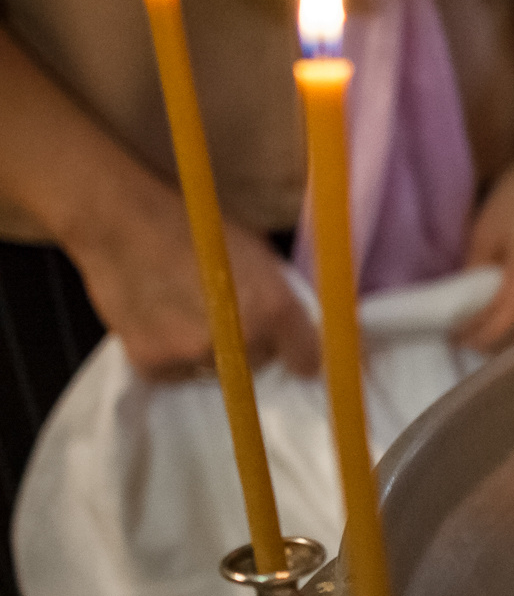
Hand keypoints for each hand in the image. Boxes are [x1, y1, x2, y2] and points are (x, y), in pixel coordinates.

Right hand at [63, 174, 318, 381]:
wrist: (123, 223)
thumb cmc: (197, 226)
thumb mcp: (257, 252)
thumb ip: (279, 294)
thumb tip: (293, 325)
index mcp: (275, 308)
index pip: (307, 359)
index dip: (301, 356)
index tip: (296, 356)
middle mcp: (242, 339)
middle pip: (259, 363)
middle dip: (250, 346)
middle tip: (226, 318)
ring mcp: (195, 355)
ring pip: (216, 371)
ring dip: (210, 352)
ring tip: (186, 316)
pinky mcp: (154, 365)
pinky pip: (175, 373)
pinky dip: (171, 356)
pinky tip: (161, 324)